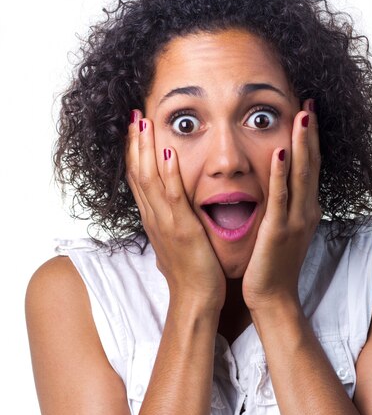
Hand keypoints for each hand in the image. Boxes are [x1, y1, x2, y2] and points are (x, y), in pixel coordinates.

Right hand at [125, 111, 225, 310]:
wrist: (195, 298)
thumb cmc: (191, 272)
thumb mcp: (177, 242)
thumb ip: (173, 222)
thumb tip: (172, 212)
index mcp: (155, 219)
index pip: (139, 180)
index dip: (134, 153)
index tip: (134, 130)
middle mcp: (155, 218)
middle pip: (138, 174)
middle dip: (135, 143)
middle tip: (133, 115)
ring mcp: (166, 223)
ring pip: (150, 180)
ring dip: (146, 150)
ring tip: (144, 122)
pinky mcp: (183, 229)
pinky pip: (173, 197)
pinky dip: (169, 173)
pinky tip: (169, 152)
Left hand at [242, 99, 320, 311]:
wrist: (273, 296)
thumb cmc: (274, 264)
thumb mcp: (283, 229)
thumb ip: (284, 206)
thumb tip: (279, 187)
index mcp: (305, 209)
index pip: (309, 166)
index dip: (310, 139)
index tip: (307, 111)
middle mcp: (306, 211)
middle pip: (310, 164)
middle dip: (310, 132)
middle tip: (309, 102)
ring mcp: (295, 220)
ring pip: (301, 175)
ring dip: (302, 144)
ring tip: (302, 115)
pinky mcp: (279, 231)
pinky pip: (280, 198)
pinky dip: (282, 174)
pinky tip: (281, 152)